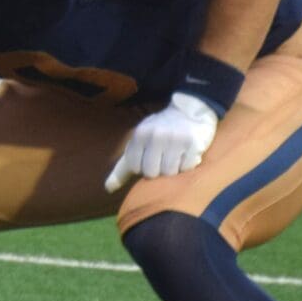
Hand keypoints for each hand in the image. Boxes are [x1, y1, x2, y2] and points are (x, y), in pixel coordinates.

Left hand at [105, 91, 219, 191]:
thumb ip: (123, 167)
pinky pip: (187, 167)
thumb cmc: (159, 132)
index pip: (135, 168)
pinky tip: (186, 154)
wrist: (188, 112)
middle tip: (164, 159)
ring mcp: (175, 138)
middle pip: (152, 173)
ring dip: (174, 170)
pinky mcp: (193, 143)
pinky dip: (187, 165)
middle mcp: (156, 135)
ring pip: (170, 172)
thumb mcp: (138, 144)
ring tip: (175, 157)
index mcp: (139, 134)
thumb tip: (108, 188)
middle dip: (158, 171)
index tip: (149, 158)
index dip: (143, 168)